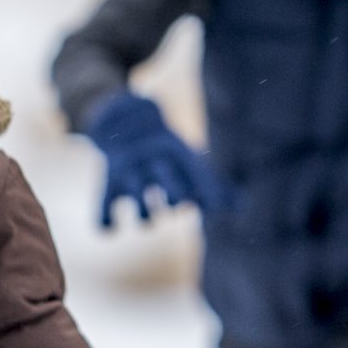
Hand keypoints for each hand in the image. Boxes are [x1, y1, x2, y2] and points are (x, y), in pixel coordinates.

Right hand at [84, 91, 233, 228]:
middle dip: (176, 193)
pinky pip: (104, 206)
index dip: (208, 192)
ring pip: (137, 196)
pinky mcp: (108, 183)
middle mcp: (152, 160)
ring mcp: (128, 172)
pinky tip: (111, 229)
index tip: (215, 206)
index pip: (197, 174)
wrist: (120, 119)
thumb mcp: (187, 160)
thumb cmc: (164, 152)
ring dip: (146, 215)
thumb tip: (242, 206)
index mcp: (177, 152)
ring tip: (148, 220)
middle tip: (181, 202)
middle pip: (166, 177)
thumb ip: (214, 186)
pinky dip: (106, 222)